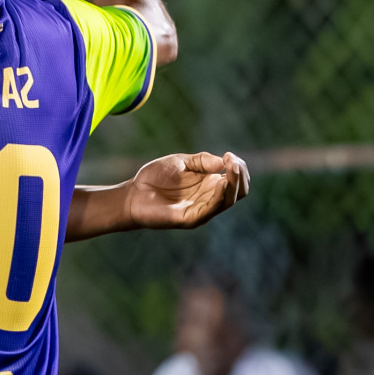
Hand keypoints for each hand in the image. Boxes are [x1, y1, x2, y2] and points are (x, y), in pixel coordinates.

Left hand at [126, 151, 249, 229]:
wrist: (133, 193)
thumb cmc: (156, 177)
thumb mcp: (182, 162)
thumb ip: (203, 161)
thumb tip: (226, 161)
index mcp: (210, 185)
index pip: (236, 180)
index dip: (239, 168)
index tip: (230, 155)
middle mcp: (210, 199)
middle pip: (239, 192)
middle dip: (240, 176)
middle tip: (234, 163)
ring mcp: (202, 210)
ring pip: (228, 201)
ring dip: (233, 185)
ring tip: (232, 169)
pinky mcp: (190, 219)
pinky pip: (211, 209)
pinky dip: (219, 197)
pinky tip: (221, 184)